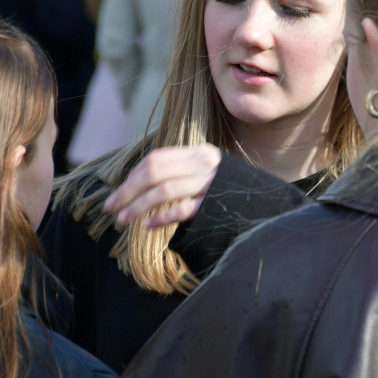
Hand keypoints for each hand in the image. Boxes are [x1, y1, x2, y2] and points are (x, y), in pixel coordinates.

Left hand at [103, 144, 221, 228]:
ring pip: (165, 190)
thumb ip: (180, 172)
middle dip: (128, 191)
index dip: (132, 177)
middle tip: (112, 208)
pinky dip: (161, 217)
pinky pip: (182, 209)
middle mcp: (205, 163)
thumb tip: (138, 184)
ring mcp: (211, 183)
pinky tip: (148, 225)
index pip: (156, 159)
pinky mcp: (216, 204)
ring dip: (139, 206)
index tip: (116, 195)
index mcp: (199, 152)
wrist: (265, 203)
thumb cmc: (228, 191)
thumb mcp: (205, 173)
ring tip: (124, 220)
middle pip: (155, 172)